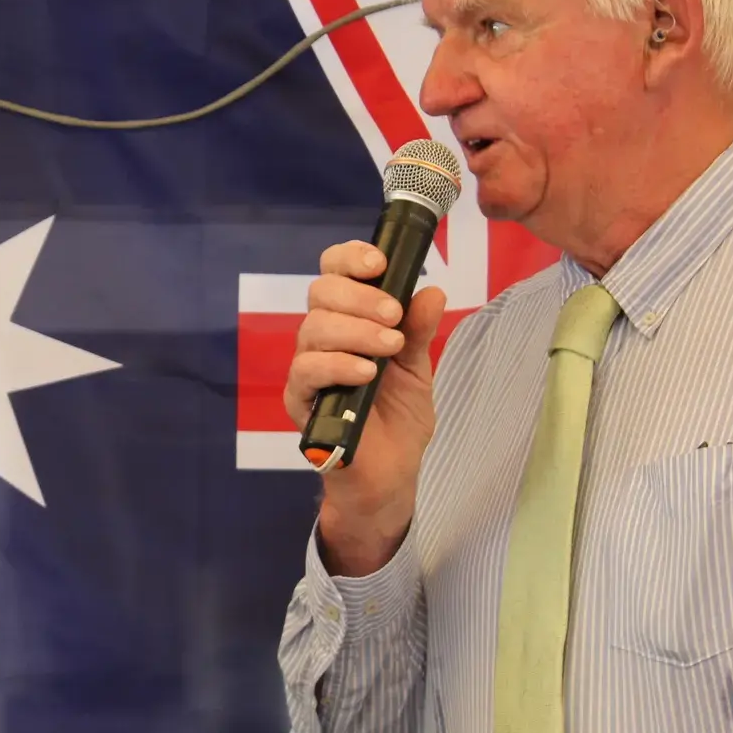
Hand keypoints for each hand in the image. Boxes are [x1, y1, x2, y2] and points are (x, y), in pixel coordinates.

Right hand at [281, 241, 447, 575]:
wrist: (390, 474)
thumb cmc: (398, 418)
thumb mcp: (418, 368)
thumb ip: (420, 330)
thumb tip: (432, 291)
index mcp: (349, 319)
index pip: (335, 272)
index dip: (350, 258)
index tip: (379, 262)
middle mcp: (323, 337)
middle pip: (321, 292)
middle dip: (360, 296)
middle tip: (394, 317)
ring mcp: (307, 367)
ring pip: (314, 328)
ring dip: (355, 331)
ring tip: (390, 348)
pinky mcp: (300, 400)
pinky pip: (307, 370)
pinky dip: (339, 365)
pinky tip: (367, 373)